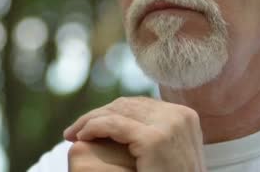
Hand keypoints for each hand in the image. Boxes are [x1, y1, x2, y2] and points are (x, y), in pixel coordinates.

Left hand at [64, 97, 205, 171]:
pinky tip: (80, 135)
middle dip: (99, 114)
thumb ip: (160, 135)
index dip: (113, 111)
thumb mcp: (172, 154)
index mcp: (186, 116)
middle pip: (129, 104)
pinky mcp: (153, 139)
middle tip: (77, 128)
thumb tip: (131, 128)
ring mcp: (168, 125)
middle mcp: (179, 116)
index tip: (94, 123)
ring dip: (90, 119)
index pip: (141, 104)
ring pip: (118, 111)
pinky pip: (113, 124)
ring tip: (73, 132)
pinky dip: (92, 126)